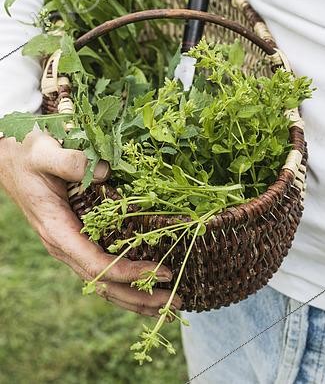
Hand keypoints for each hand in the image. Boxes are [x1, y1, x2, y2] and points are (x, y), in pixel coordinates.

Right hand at [0, 130, 180, 315]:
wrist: (10, 157)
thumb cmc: (27, 154)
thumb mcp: (43, 153)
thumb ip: (70, 161)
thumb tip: (106, 172)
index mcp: (57, 230)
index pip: (96, 264)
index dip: (130, 273)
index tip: (161, 272)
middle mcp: (64, 244)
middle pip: (103, 284)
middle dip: (139, 298)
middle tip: (175, 302)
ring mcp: (70, 244)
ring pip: (103, 281)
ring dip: (135, 296)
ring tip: (167, 304)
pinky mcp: (76, 238)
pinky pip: (101, 266)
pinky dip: (126, 279)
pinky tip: (146, 280)